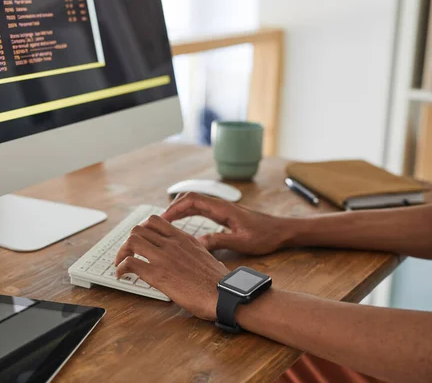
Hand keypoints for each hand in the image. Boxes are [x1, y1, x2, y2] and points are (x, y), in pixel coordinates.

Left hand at [114, 215, 228, 320]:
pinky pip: (130, 263)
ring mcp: (164, 257)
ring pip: (131, 241)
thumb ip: (196, 253)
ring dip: (122, 252)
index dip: (143, 229)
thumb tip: (200, 260)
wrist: (224, 294)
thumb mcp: (207, 257)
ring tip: (121, 264)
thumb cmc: (219, 282)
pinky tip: (121, 276)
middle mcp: (172, 244)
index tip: (141, 241)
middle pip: (139, 229)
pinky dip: (121, 268)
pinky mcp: (157, 274)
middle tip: (128, 254)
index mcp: (184, 238)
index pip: (156, 221)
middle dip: (129, 241)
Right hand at [161, 193, 289, 255]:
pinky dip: (187, 214)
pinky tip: (181, 224)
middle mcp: (220, 205)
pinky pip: (200, 210)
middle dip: (172, 208)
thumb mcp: (242, 242)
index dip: (175, 208)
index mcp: (222, 208)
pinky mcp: (223, 215)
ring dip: (178, 210)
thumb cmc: (266, 236)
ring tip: (165, 223)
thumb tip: (197, 243)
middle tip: (158, 222)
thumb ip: (219, 241)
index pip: (192, 201)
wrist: (282, 231)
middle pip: (189, 199)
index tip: (163, 219)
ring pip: (194, 204)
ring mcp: (221, 209)